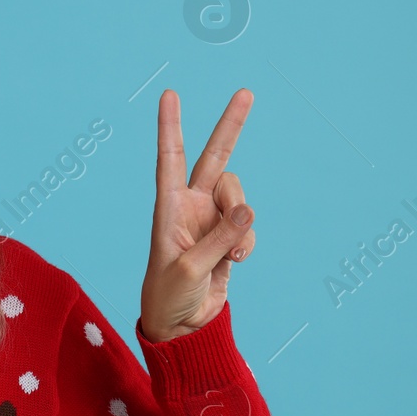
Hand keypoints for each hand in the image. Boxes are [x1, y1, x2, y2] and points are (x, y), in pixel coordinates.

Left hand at [140, 89, 257, 341]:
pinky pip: (249, 227)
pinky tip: (234, 262)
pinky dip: (247, 243)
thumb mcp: (190, 270)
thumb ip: (219, 239)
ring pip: (240, 197)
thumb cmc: (170, 296)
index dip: (170, 127)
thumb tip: (248, 210)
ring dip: (243, 222)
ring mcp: (211, 218)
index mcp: (167, 207)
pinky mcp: (229, 236)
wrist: (182, 324)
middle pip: (214, 158)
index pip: (169, 159)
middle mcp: (190, 206)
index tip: (169, 94)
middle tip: (246, 91)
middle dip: (230, 126)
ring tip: (231, 253)